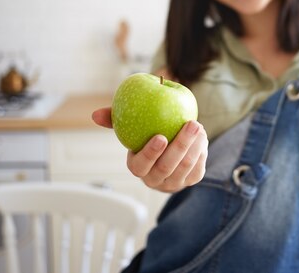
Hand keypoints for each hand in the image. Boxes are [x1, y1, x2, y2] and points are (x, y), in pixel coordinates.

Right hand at [91, 108, 208, 192]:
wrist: (170, 148)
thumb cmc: (144, 134)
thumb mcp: (130, 127)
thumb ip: (115, 119)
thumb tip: (95, 114)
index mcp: (137, 168)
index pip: (141, 165)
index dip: (151, 153)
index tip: (161, 136)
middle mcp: (154, 180)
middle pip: (168, 166)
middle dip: (181, 145)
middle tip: (191, 123)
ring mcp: (174, 183)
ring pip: (185, 168)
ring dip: (194, 146)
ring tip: (198, 126)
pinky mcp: (191, 180)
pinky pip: (198, 168)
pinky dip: (201, 152)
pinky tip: (202, 136)